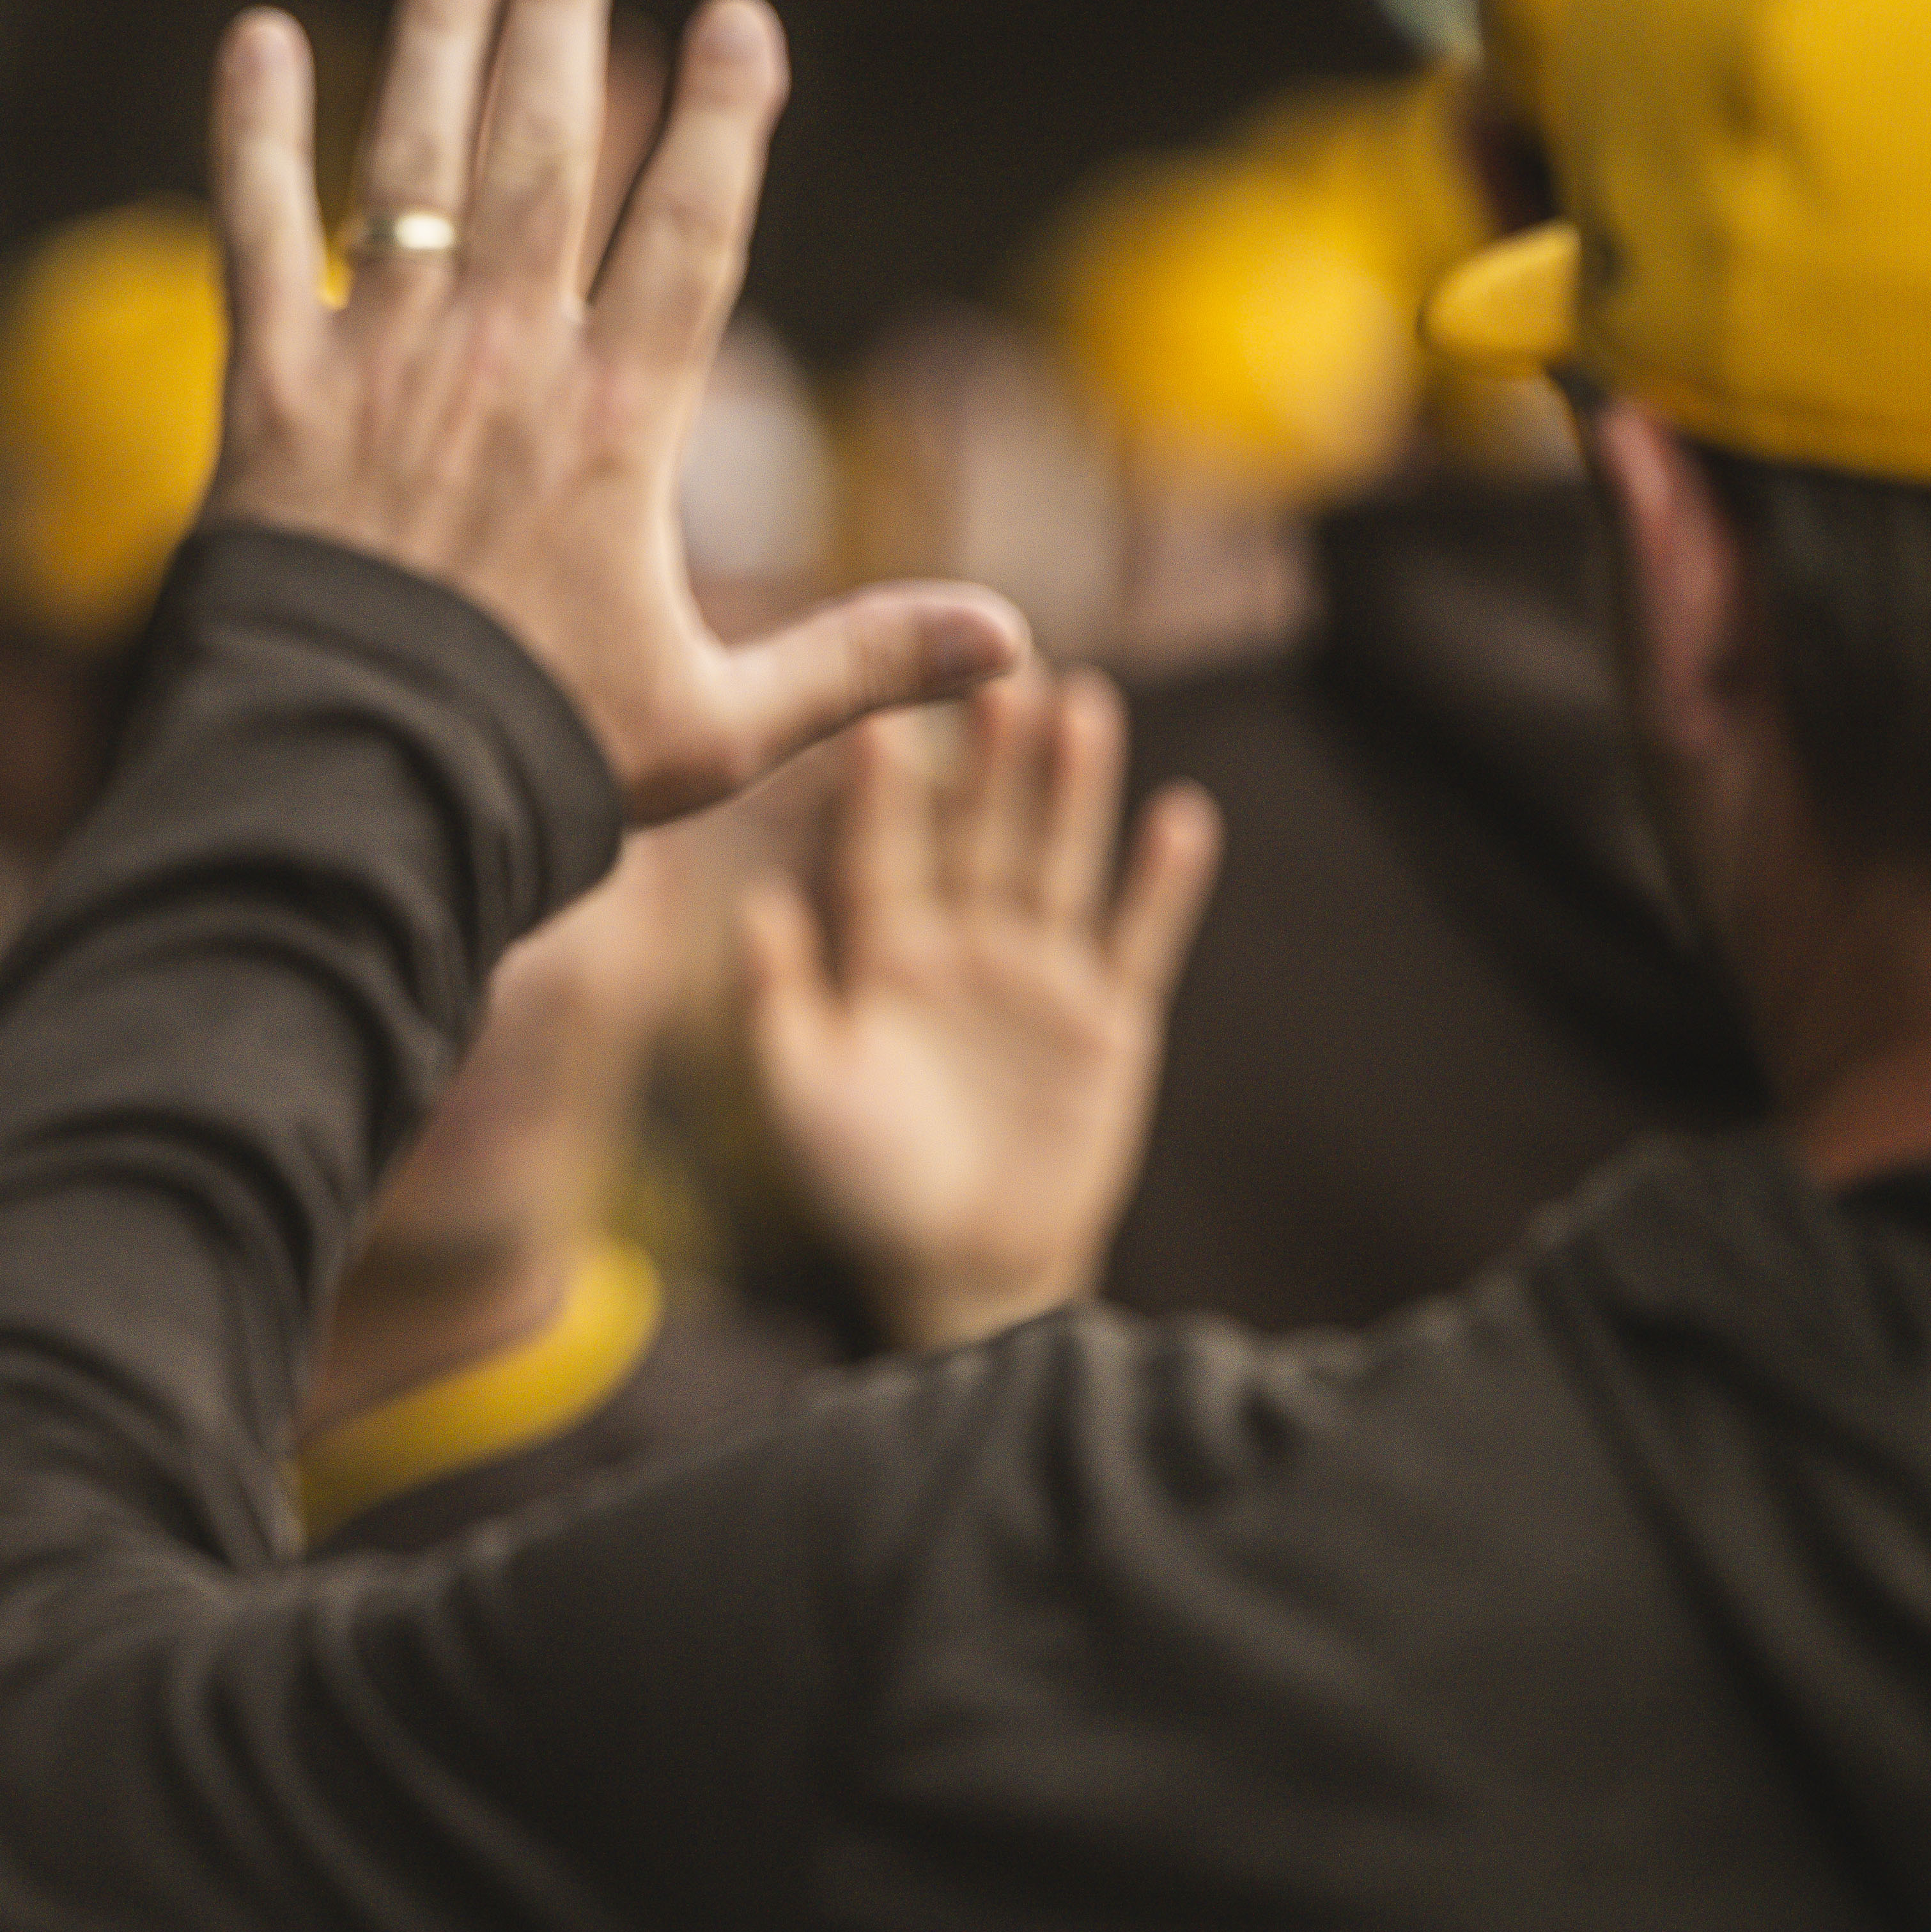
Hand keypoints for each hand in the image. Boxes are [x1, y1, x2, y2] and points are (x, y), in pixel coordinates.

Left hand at [206, 0, 1024, 820]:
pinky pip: (258, 239)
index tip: (738, 16)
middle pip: (544, 152)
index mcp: (618, 430)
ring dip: (434, 31)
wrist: (354, 803)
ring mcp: (383, 370)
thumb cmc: (539, 766)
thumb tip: (1014, 642)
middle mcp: (504, 368)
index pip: (689, 235)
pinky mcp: (273, 398)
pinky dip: (254, 136)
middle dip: (558, 15)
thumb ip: (860, 662)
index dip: (721, 120)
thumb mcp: (719, 727)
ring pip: (414, 164)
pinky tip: (256, 35)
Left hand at [737, 667, 1221, 1349]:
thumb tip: (752, 900)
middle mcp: (964, 946)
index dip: (885, 789)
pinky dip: (1160, 882)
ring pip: (1057, 861)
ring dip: (1073, 787)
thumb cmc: (862, 1184)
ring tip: (1085, 702)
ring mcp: (1038, 977)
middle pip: (982, 832)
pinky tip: (1179, 812)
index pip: (884, 852)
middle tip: (1004, 665)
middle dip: (993, 755)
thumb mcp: (804, 1091)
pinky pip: (1136, 939)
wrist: (955, 1265)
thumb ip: (783, 997)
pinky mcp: (1107, 1020)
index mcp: (884, 955)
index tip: (882, 713)